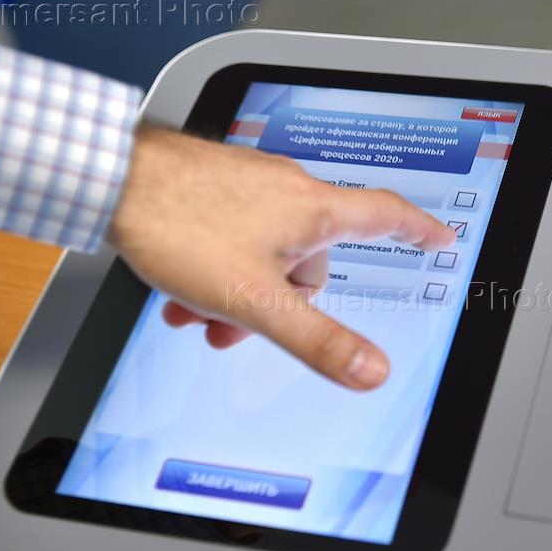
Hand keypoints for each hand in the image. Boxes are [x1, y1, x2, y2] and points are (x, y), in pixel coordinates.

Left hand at [106, 125, 455, 389]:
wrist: (111, 179)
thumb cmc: (179, 226)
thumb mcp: (254, 300)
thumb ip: (314, 339)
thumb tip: (371, 371)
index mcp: (312, 210)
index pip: (385, 215)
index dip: (419, 229)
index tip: (440, 237)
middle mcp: (287, 189)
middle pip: (309, 258)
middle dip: (278, 300)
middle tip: (235, 326)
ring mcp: (250, 183)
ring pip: (264, 251)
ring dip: (236, 289)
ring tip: (194, 309)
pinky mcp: (216, 183)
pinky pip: (234, 234)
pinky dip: (215, 266)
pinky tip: (180, 283)